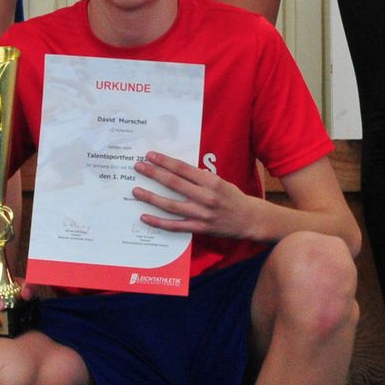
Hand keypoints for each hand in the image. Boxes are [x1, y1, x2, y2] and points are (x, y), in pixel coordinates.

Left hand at [133, 151, 256, 238]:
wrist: (249, 220)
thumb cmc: (233, 198)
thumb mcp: (220, 181)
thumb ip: (200, 177)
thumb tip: (179, 170)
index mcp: (211, 181)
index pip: (182, 168)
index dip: (165, 161)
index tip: (150, 155)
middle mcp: (205, 196)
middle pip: (174, 183)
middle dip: (154, 174)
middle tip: (138, 166)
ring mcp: (201, 214)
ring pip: (171, 205)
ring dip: (151, 197)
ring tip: (136, 190)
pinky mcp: (199, 228)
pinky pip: (175, 226)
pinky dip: (159, 222)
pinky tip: (145, 216)